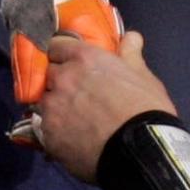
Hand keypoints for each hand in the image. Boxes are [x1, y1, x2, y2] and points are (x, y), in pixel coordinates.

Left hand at [35, 29, 175, 180]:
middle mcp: (62, 79)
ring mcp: (51, 108)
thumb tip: (132, 37)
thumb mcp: (143, 76)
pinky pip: (45, 129)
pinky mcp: (47, 136)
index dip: (63, 54)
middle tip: (75, 93)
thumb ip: (131, 54)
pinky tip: (70, 140)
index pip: (57, 45)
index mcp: (83, 58)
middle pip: (48, 73)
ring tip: (72, 120)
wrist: (140, 152)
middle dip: (59, 80)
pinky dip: (55, 131)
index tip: (70, 61)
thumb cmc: (145, 109)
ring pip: (44, 102)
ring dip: (54, 107)